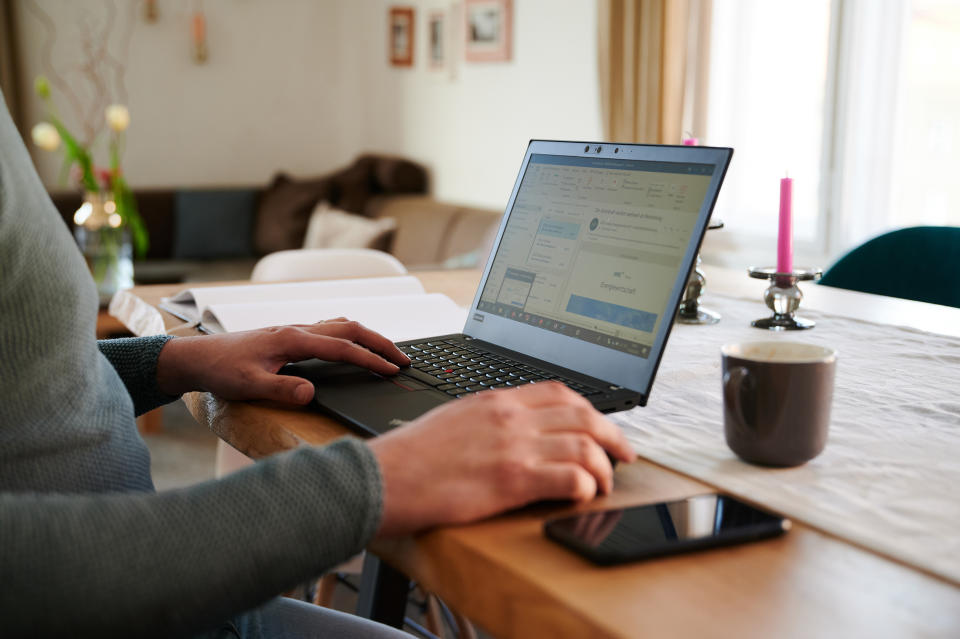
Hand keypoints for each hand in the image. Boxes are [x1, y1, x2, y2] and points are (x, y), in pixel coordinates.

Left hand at [155, 318, 409, 402]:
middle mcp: (297, 329)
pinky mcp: (290, 335)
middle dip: (380, 342)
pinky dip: (351, 335)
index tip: (393, 370)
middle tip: (403, 359)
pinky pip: (329, 328)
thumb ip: (281, 390)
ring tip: (387, 352)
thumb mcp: (248, 386)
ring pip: (341, 325)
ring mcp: (294, 330)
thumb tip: (311, 392)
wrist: (197, 357)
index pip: (343, 348)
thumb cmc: (220, 371)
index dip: (371, 359)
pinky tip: (353, 345)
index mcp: (292, 340)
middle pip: (350, 328)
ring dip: (368, 336)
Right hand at [368, 382, 636, 536]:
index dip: (592, 409)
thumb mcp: (454, 420)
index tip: (603, 426)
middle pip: (583, 415)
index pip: (560, 393)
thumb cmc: (411, 456)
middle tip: (625, 455)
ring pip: (585, 446)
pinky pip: (570, 478)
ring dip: (604, 468)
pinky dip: (586, 487)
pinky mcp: (512, 479)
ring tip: (605, 485)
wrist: (384, 478)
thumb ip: (489, 420)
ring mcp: (514, 446)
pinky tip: (583, 495)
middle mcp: (511, 417)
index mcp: (497, 400)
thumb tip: (516, 430)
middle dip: (613, 436)